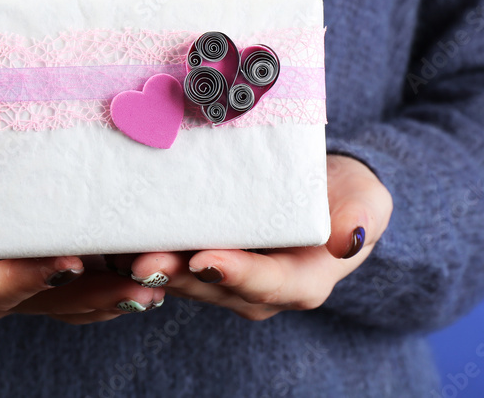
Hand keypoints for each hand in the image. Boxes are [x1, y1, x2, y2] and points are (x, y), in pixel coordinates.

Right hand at [0, 138, 164, 323]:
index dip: (31, 278)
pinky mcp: (48, 270)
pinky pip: (88, 284)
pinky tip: (155, 266)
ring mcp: (24, 285)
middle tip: (145, 280)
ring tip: (163, 276)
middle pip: (49, 299)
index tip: (70, 262)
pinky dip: (121, 276)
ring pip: (77, 298)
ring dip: (122, 289)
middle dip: (100, 291)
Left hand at [123, 154, 392, 320]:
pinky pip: (172, 259)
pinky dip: (144, 247)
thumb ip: (362, 217)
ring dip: (150, 264)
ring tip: (115, 245)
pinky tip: (114, 233)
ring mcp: (226, 278)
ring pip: (183, 277)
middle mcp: (258, 291)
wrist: (327, 193)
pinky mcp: (202, 260)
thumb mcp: (368, 201)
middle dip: (176, 272)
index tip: (205, 259)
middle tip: (141, 255)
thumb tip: (350, 237)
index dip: (234, 274)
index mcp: (301, 283)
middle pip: (212, 286)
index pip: (266, 284)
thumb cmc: (350, 197)